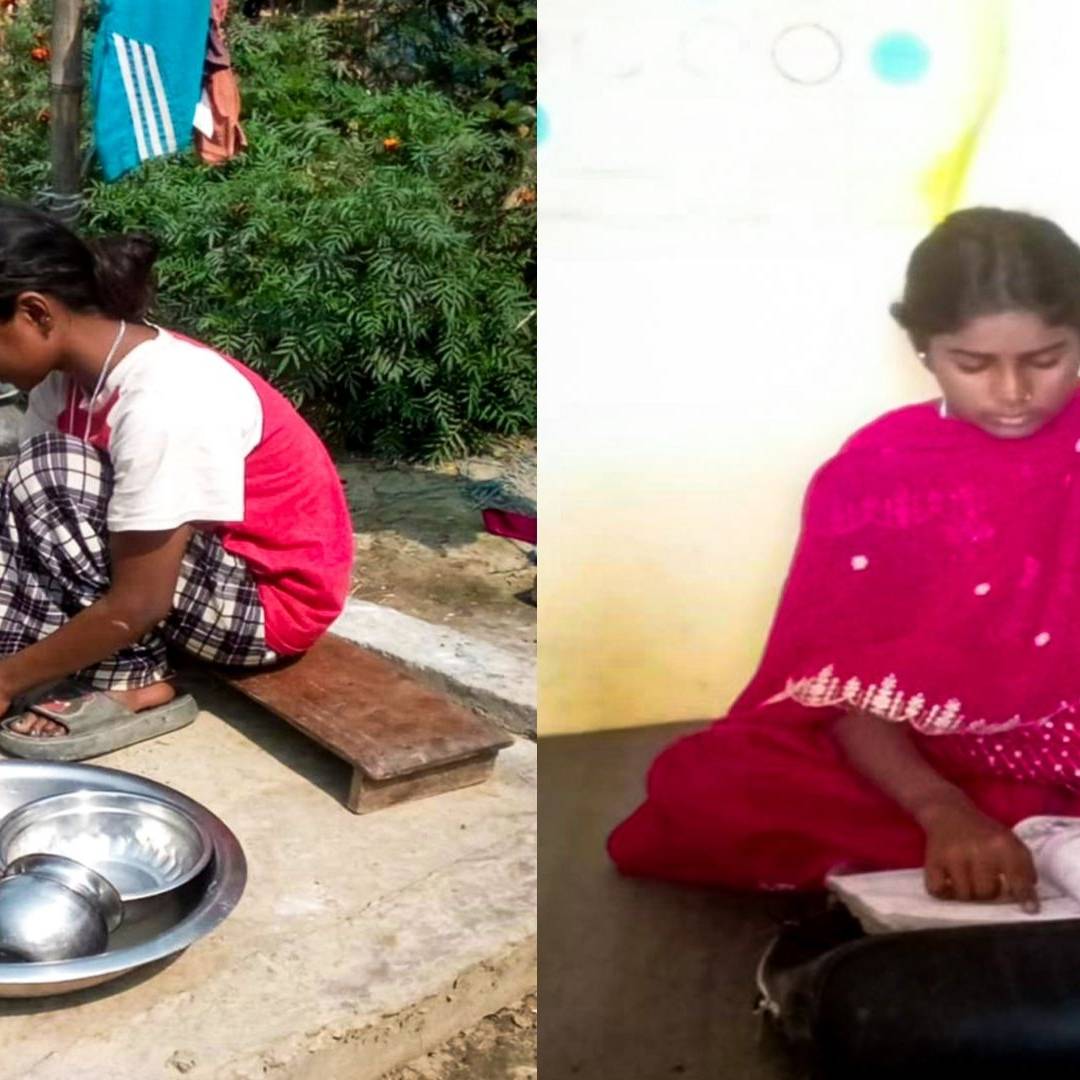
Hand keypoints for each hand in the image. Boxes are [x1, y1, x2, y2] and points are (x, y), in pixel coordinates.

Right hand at [920, 797, 1039, 912]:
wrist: (949, 812)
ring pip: (964, 895)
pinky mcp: (932, 860)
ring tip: (968, 881)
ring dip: (967, 893)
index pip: (1018, 881)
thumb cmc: (984, 832)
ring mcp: (953, 856)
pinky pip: (937, 890)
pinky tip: (949, 884)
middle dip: (988, 892)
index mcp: (1002, 844)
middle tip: (985, 881)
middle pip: (987, 893)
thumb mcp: (1009, 842)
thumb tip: (1030, 905)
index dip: (1024, 898)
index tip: (1029, 910)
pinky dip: (943, 892)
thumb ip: (1024, 869)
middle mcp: (978, 850)